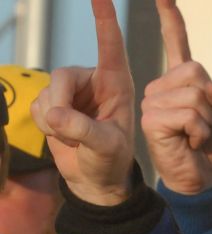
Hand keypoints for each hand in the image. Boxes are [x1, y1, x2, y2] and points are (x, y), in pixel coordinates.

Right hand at [29, 0, 134, 204]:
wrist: (96, 179)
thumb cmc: (112, 160)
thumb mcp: (104, 146)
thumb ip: (82, 129)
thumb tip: (52, 113)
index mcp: (116, 82)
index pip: (110, 44)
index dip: (104, 18)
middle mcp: (92, 81)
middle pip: (61, 76)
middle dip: (61, 106)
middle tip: (71, 132)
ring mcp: (71, 91)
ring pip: (45, 93)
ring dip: (54, 121)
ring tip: (77, 138)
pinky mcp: (52, 103)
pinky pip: (37, 107)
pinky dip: (45, 127)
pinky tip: (63, 137)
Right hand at [142, 0, 211, 194]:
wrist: (203, 175)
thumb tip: (207, 87)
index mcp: (182, 80)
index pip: (177, 42)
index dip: (171, 18)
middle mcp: (163, 86)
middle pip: (197, 72)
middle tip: (205, 125)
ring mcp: (153, 101)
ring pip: (196, 96)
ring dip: (208, 121)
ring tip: (197, 135)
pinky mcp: (151, 119)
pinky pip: (190, 115)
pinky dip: (201, 132)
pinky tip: (192, 141)